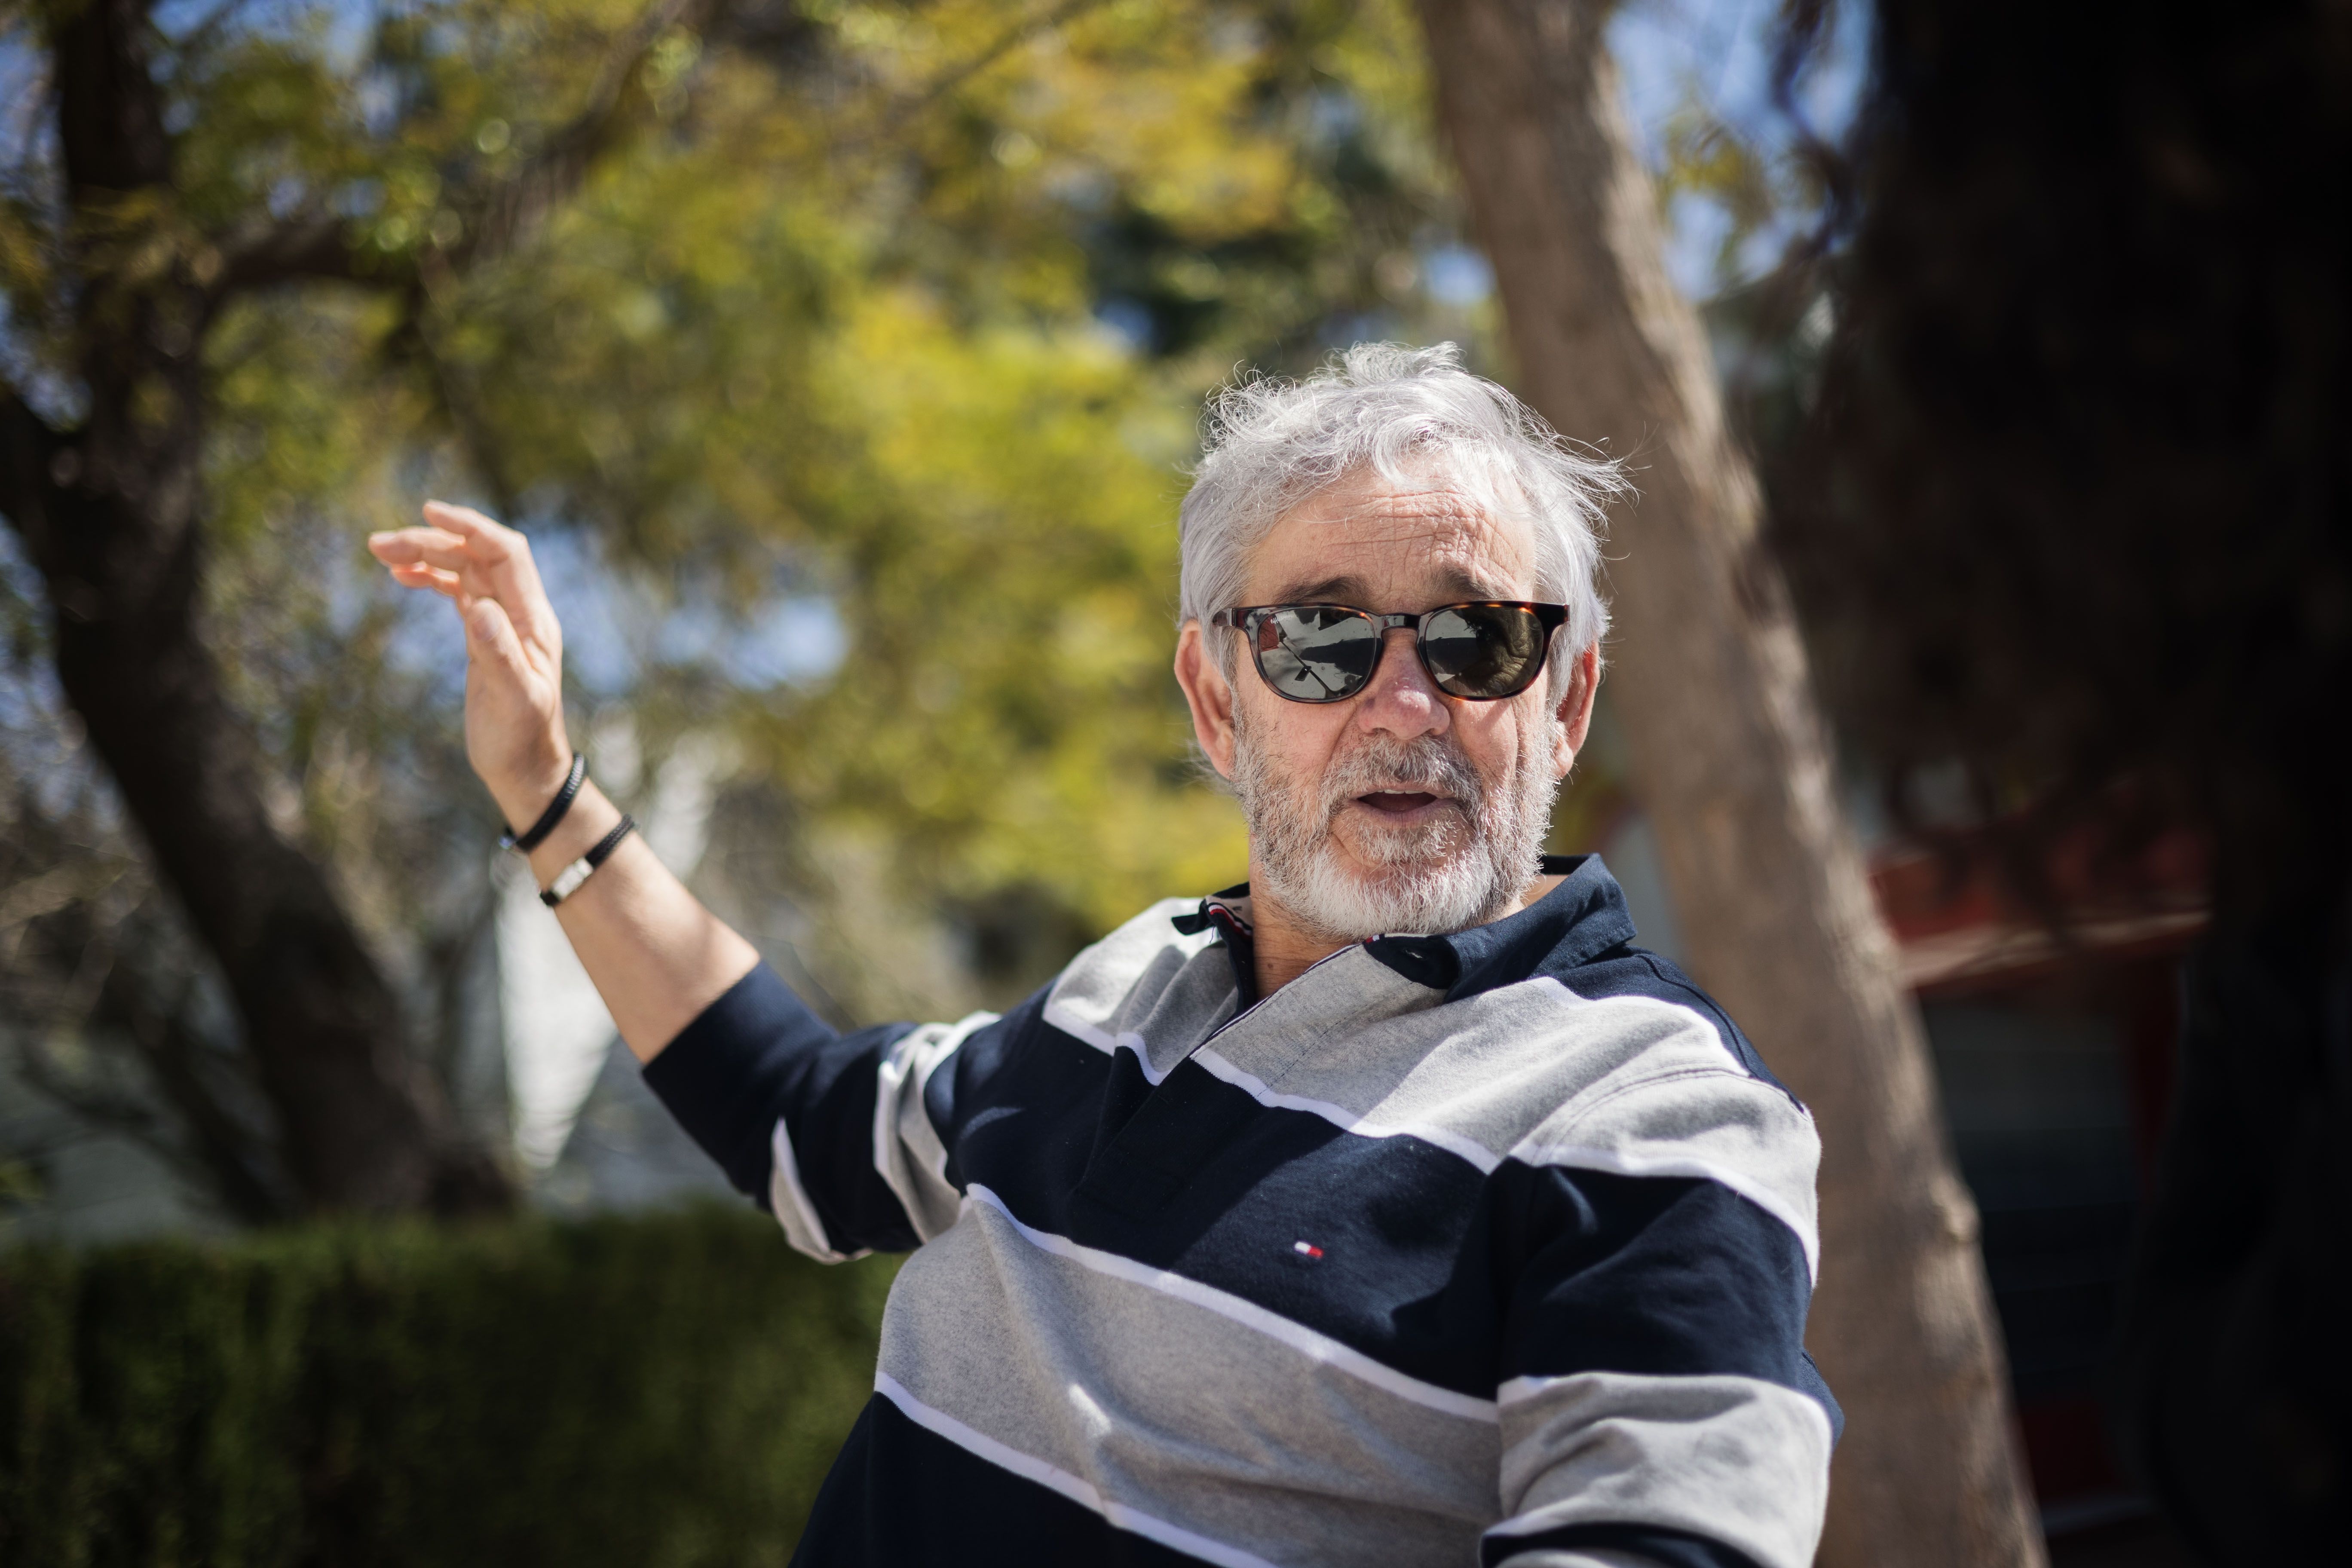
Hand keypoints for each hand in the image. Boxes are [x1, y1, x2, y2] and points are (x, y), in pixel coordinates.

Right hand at [368, 502, 572, 827]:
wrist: (526, 770)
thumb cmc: (522, 740)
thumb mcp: (513, 699)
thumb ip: (499, 654)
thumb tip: (480, 609)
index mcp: (533, 620)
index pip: (505, 554)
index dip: (471, 527)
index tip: (429, 511)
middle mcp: (520, 614)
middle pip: (477, 557)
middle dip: (433, 542)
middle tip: (379, 543)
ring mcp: (502, 623)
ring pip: (464, 571)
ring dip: (427, 556)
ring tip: (381, 552)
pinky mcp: (484, 637)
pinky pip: (458, 592)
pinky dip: (432, 578)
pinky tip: (402, 575)